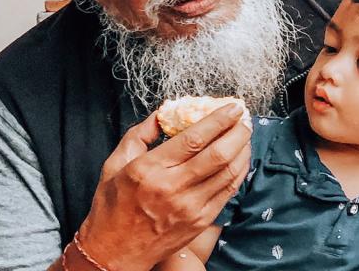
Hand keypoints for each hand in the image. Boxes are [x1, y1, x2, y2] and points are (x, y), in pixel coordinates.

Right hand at [76, 104, 251, 270]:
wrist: (115, 252)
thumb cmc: (113, 206)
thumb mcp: (115, 163)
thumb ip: (140, 134)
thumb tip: (164, 113)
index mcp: (150, 169)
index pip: (194, 139)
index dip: (218, 120)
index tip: (232, 107)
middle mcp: (173, 188)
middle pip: (217, 155)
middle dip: (238, 132)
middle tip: (245, 117)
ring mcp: (190, 208)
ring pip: (227, 173)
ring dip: (242, 150)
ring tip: (245, 134)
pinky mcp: (200, 222)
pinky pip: (227, 192)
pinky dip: (238, 172)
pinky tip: (240, 159)